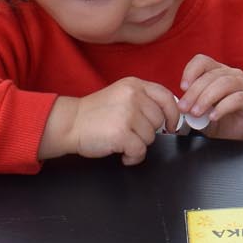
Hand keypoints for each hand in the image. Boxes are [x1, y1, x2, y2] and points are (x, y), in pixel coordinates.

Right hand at [41, 77, 179, 165]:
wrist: (69, 123)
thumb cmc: (94, 114)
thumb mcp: (121, 95)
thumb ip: (143, 100)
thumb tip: (169, 115)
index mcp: (134, 85)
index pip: (166, 97)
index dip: (173, 113)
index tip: (172, 125)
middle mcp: (133, 96)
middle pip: (159, 121)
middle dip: (147, 132)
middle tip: (130, 133)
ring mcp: (127, 114)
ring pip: (151, 137)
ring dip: (138, 144)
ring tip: (121, 141)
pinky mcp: (121, 133)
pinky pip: (140, 151)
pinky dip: (133, 157)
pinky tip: (122, 153)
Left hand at [179, 54, 242, 140]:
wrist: (234, 135)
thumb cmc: (216, 118)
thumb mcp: (199, 107)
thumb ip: (191, 102)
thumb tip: (179, 103)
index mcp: (218, 71)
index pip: (203, 61)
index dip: (191, 71)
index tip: (182, 87)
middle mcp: (233, 75)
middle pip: (211, 75)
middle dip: (194, 92)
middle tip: (184, 108)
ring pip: (224, 84)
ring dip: (206, 99)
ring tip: (196, 113)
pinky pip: (237, 99)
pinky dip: (222, 107)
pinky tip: (213, 117)